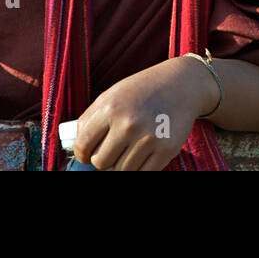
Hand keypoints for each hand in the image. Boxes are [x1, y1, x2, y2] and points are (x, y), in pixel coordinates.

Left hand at [70, 56, 217, 170]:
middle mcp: (129, 124)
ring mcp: (149, 138)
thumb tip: (76, 149)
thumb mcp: (112, 95)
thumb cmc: (141, 90)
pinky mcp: (166, 150)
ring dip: (122, 163)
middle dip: (103, 159)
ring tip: (130, 147)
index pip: (83, 146)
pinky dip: (139, 167)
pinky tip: (143, 152)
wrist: (181, 84)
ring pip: (121, 171)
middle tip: (113, 148)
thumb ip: (91, 120)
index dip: (82, 154)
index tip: (87, 154)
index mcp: (110, 108)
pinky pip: (143, 173)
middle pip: (101, 163)